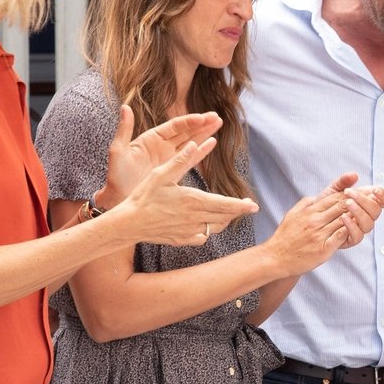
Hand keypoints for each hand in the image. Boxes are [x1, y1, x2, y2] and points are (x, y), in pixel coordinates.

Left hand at [98, 107, 222, 207]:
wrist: (119, 199)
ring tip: (218, 123)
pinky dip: (202, 151)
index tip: (203, 117)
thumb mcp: (118, 151)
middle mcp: (162, 146)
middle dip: (201, 124)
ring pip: (191, 142)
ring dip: (204, 133)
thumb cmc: (116, 176)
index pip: (174, 126)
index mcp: (151, 139)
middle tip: (217, 116)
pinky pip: (191, 159)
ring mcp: (169, 158)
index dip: (189, 121)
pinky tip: (212, 142)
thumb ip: (124, 129)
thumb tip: (125, 106)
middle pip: (186, 131)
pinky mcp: (174, 171)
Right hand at [117, 140, 253, 245]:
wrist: (129, 223)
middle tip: (248, 207)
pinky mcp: (182, 240)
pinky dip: (208, 231)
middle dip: (238, 212)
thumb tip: (196, 143)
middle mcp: (195, 218)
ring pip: (215, 228)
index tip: (254, 206)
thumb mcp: (161, 174)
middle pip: (225, 217)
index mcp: (193, 200)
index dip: (241, 206)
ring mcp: (189, 231)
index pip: (225, 205)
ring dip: (225, 220)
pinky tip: (206, 225)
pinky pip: (202, 237)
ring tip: (230, 213)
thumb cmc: (144, 196)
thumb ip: (180, 160)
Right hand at [263, 189, 366, 275]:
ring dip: (358, 214)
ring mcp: (319, 233)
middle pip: (342, 206)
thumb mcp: (293, 213)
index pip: (334, 197)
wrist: (276, 257)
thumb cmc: (285, 236)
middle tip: (374, 197)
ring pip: (343, 219)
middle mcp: (315, 219)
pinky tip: (360, 227)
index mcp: (310, 209)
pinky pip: (340, 236)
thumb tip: (318, 196)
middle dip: (359, 201)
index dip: (351, 193)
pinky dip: (350, 230)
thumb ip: (307, 203)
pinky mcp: (322, 248)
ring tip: (372, 211)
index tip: (365, 190)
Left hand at [317, 172, 383, 248]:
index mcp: (367, 203)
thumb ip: (343, 181)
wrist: (313, 218)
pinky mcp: (352, 239)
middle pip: (376, 210)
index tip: (375, 190)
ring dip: (359, 212)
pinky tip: (343, 217)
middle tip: (349, 193)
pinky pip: (357, 236)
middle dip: (364, 200)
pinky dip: (352, 226)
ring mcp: (360, 228)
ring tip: (347, 203)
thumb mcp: (333, 189)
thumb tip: (354, 175)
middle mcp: (367, 216)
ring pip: (369, 223)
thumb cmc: (326, 203)